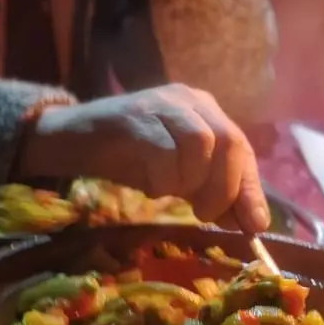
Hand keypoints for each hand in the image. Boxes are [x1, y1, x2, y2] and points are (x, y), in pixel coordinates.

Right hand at [15, 85, 268, 231]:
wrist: (70, 138)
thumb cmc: (126, 157)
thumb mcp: (176, 176)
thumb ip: (210, 191)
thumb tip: (249, 222)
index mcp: (204, 109)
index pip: (241, 146)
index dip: (250, 188)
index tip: (253, 225)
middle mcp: (188, 99)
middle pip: (228, 141)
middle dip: (224, 188)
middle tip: (205, 214)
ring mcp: (161, 104)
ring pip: (201, 143)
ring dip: (192, 181)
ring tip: (172, 195)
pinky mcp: (135, 116)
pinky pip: (165, 150)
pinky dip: (164, 178)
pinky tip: (151, 187)